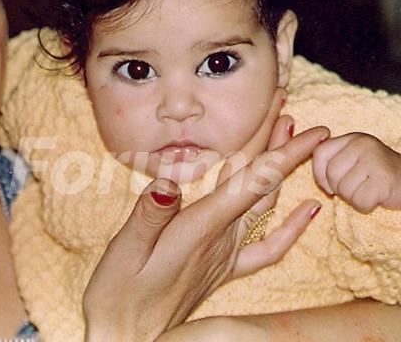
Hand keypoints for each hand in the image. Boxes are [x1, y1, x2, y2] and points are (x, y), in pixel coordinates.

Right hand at [83, 89, 328, 340]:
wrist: (130, 339)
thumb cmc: (119, 295)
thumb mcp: (124, 252)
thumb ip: (149, 216)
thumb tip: (168, 181)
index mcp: (198, 230)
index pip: (250, 182)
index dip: (280, 151)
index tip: (305, 127)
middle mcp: (220, 241)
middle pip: (260, 184)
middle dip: (279, 144)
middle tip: (288, 107)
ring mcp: (224, 256)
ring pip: (263, 205)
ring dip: (279, 169)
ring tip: (288, 135)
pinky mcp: (220, 269)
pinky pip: (266, 248)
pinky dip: (290, 228)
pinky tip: (306, 212)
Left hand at [313, 132, 400, 212]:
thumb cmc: (377, 178)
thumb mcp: (353, 161)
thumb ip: (331, 161)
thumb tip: (302, 169)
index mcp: (352, 138)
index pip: (320, 153)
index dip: (321, 174)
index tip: (332, 185)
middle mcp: (363, 143)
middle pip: (331, 173)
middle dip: (340, 189)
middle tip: (357, 189)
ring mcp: (375, 159)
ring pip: (344, 189)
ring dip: (353, 198)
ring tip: (368, 192)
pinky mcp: (385, 178)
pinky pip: (359, 200)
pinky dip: (365, 206)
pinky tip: (377, 200)